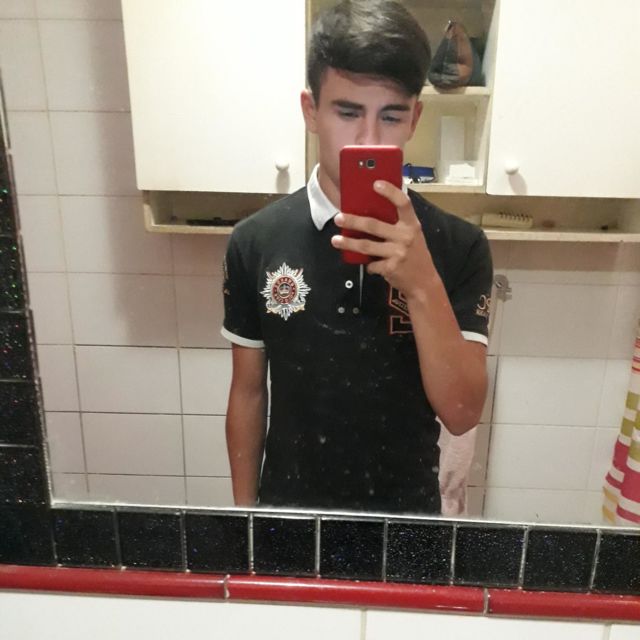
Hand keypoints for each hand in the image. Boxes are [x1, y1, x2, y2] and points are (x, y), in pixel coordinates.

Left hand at [331, 180, 434, 299]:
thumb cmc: (415, 256)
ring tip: (335, 240)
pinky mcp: (391, 268)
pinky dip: (367, 264)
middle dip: (353, 221)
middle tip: (339, 218)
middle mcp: (406, 237)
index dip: (390, 192)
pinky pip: (371, 264)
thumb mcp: (413, 236)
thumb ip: (398, 225)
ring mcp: (398, 253)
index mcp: (412, 225)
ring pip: (366, 246)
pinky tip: (367, 264)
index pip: (403, 203)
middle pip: (374, 225)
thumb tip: (370, 213)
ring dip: (348, 243)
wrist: (425, 282)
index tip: (375, 184)